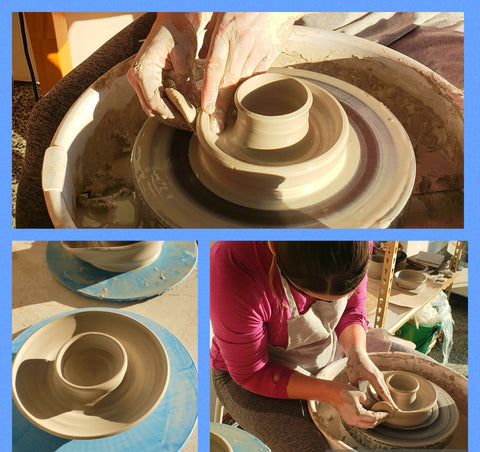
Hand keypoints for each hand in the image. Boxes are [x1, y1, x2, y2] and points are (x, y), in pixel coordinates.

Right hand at [127, 13, 204, 129]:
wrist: (173, 19)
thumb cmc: (177, 32)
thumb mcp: (185, 56)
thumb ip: (185, 82)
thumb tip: (191, 106)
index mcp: (142, 71)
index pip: (155, 104)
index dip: (172, 116)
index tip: (189, 122)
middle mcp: (136, 77)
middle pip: (152, 110)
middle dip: (172, 119)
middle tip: (191, 125)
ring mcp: (140, 81)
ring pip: (153, 108)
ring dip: (171, 115)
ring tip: (189, 120)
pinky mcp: (147, 82)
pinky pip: (157, 101)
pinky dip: (170, 108)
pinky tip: (184, 110)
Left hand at [200, 12, 300, 131]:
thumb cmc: (245, 3)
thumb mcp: (221, 12)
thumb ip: (210, 35)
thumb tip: (202, 55)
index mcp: (226, 34)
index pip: (215, 68)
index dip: (210, 91)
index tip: (207, 110)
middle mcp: (242, 45)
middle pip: (229, 82)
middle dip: (222, 107)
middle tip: (217, 127)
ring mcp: (258, 51)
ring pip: (244, 83)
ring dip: (237, 105)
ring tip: (229, 123)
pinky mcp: (271, 54)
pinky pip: (258, 77)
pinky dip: (251, 92)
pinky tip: (246, 106)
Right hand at [330, 382, 388, 427]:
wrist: (332, 393)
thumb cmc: (344, 391)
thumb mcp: (360, 394)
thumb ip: (369, 402)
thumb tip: (375, 406)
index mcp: (358, 414)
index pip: (374, 417)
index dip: (382, 415)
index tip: (387, 412)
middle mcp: (355, 420)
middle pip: (371, 424)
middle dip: (379, 420)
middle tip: (384, 414)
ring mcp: (351, 421)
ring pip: (366, 425)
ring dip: (372, 421)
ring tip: (377, 414)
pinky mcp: (348, 419)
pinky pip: (360, 423)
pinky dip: (366, 420)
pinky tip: (368, 414)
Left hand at [346, 345, 396, 407]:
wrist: (357, 353)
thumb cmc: (354, 363)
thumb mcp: (352, 376)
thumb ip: (355, 387)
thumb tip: (356, 397)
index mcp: (373, 377)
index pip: (382, 391)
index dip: (388, 400)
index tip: (393, 408)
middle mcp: (379, 377)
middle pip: (386, 392)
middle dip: (390, 402)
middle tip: (395, 413)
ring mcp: (379, 376)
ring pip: (385, 390)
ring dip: (388, 399)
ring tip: (391, 410)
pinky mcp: (378, 376)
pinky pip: (382, 387)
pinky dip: (384, 394)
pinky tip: (384, 401)